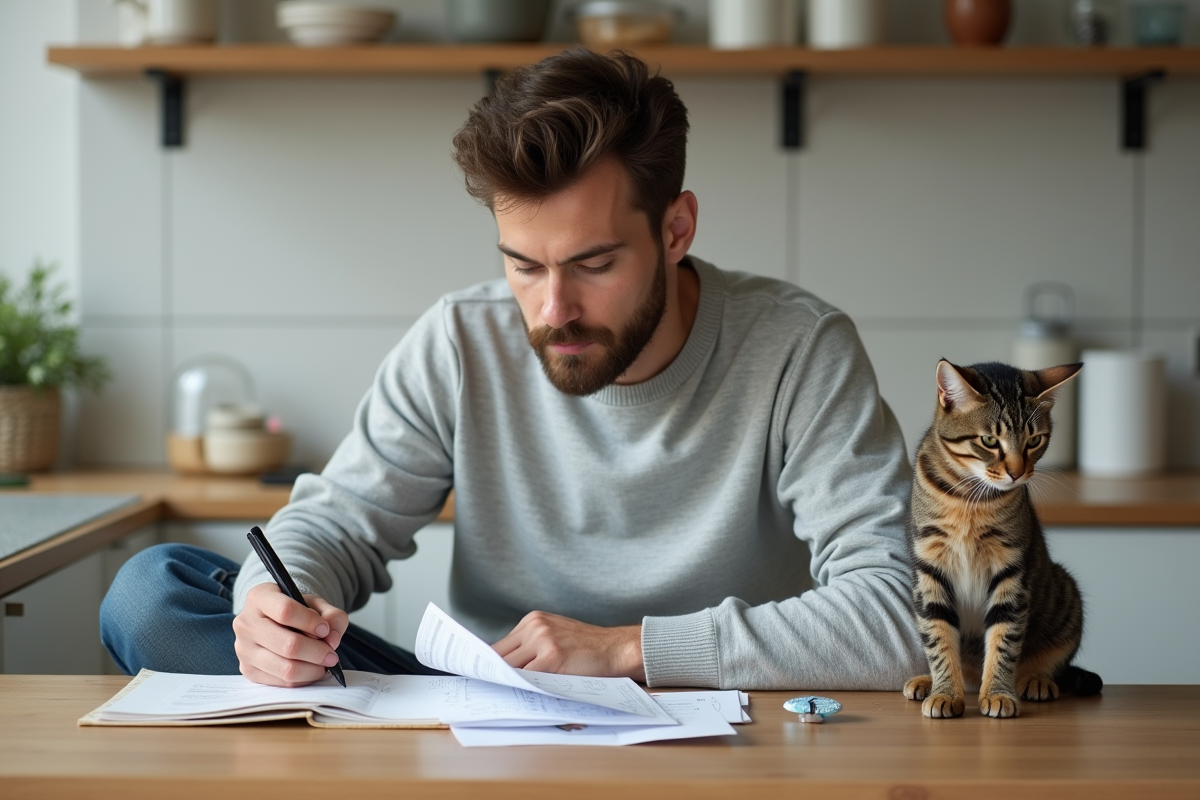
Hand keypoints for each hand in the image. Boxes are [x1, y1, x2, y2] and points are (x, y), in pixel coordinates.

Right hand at [232, 582, 348, 686]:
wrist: (274, 621)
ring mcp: (243, 649)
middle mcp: (246, 623)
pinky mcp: (247, 670)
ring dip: (313, 669)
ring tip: (324, 663)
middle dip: (317, 652)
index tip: (325, 629)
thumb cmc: (296, 611)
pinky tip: (311, 670)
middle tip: (332, 655)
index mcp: (260, 597)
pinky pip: (281, 682)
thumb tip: (332, 639)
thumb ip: (331, 616)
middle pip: (288, 645)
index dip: (310, 622)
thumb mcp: (316, 604)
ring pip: (285, 668)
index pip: (285, 611)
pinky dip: (303, 679)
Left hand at [492, 611, 644, 681]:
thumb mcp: (556, 637)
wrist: (616, 649)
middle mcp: (535, 626)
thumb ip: (532, 647)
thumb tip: (506, 670)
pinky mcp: (552, 657)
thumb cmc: (587, 648)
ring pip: (511, 667)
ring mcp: (543, 640)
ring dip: (505, 683)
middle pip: (500, 655)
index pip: (501, 645)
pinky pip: (527, 677)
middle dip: (493, 674)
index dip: (490, 664)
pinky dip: (520, 688)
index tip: (480, 678)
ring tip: (499, 697)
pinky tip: (517, 696)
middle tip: (484, 692)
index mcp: (534, 620)